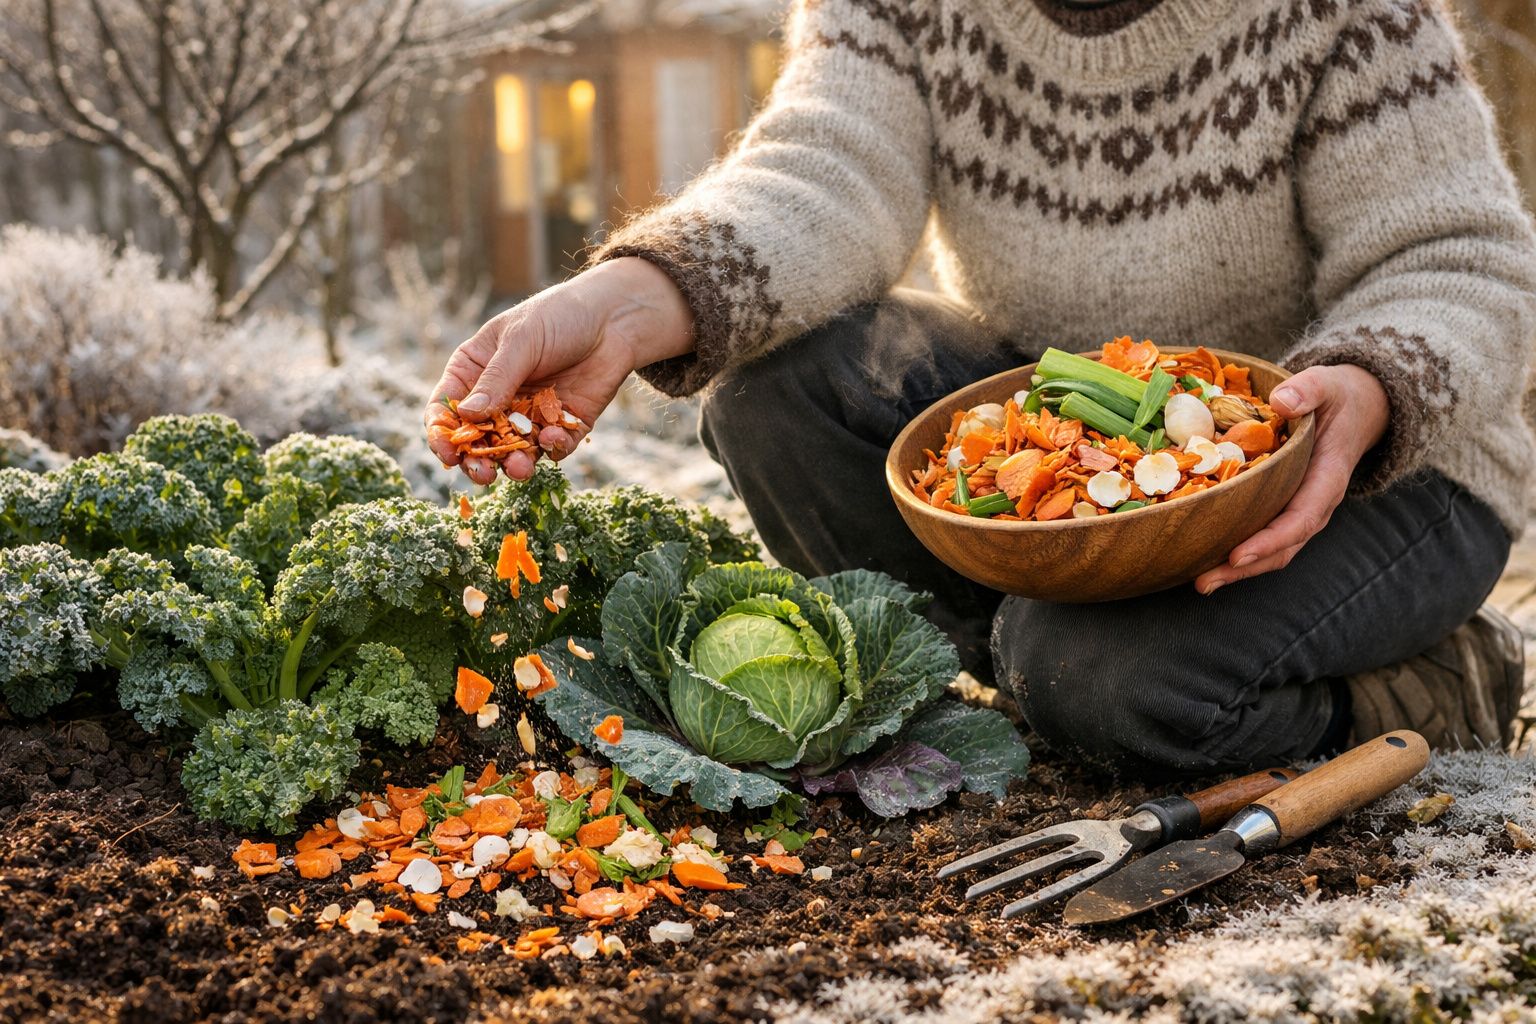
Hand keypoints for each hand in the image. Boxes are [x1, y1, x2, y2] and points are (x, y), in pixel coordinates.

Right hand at [424, 257, 693, 484]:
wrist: (614, 318)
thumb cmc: (558, 316)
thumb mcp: (522, 340)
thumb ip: (497, 379)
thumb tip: (468, 416)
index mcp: (474, 372)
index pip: (447, 408)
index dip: (442, 433)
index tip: (447, 452)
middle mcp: (499, 398)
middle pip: (477, 440)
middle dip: (477, 460)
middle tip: (482, 473)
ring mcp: (531, 415)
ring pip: (514, 451)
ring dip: (514, 464)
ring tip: (519, 466)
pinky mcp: (564, 425)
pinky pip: (553, 448)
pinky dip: (552, 448)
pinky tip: (555, 437)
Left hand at [1195, 364, 1388, 594]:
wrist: (1356, 407)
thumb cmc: (1338, 396)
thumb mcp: (1327, 383)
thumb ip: (1308, 390)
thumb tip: (1282, 403)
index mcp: (1328, 477)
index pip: (1302, 518)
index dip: (1271, 540)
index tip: (1238, 555)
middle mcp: (1316, 503)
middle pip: (1283, 547)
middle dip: (1244, 568)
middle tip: (1204, 582)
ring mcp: (1300, 509)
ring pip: (1273, 550)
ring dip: (1237, 570)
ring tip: (1200, 581)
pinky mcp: (1284, 507)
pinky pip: (1263, 536)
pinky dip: (1237, 552)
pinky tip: (1203, 558)